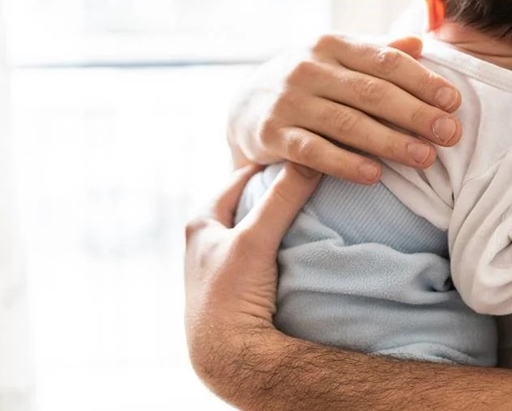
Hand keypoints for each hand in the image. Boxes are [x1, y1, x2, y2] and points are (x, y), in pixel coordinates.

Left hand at [184, 162, 320, 385]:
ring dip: (277, 220)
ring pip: (254, 229)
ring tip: (307, 209)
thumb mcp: (255, 240)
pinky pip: (261, 253)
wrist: (228, 356)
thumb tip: (310, 160)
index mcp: (200, 222)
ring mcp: (220, 265)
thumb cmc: (231, 295)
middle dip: (275, 191)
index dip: (269, 165)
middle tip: (308, 180)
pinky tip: (296, 246)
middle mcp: (205, 241)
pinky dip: (277, 244)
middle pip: (247, 202)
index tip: (299, 155)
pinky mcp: (235, 287)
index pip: (239, 178)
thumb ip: (282, 199)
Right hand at [227, 34, 462, 183]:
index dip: (422, 81)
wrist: (245, 106)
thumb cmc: (309, 83)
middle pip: (371, 92)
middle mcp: (308, 68)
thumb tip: (420, 42)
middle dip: (416, 113)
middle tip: (451, 134)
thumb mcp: (338, 59)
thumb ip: (378, 52)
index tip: (454, 102)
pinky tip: (374, 175)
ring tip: (425, 158)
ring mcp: (288, 101)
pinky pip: (313, 151)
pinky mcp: (271, 134)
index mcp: (332, 45)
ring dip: (390, 142)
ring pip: (347, 123)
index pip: (385, 61)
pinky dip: (345, 163)